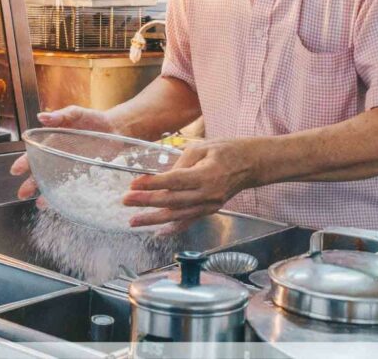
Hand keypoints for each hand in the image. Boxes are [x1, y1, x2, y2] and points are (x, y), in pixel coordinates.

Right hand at [10, 106, 118, 199]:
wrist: (115, 128)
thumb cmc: (93, 119)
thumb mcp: (76, 114)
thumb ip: (60, 116)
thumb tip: (41, 117)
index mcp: (53, 142)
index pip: (34, 153)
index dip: (24, 162)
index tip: (16, 171)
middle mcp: (59, 157)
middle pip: (41, 172)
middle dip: (31, 183)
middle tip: (22, 194)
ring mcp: (71, 167)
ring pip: (54, 182)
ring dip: (46, 193)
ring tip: (40, 204)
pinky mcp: (85, 175)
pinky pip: (73, 187)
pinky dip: (67, 195)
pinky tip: (61, 203)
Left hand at [122, 138, 261, 228]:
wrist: (251, 164)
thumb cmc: (227, 150)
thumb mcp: (202, 147)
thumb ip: (181, 162)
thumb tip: (162, 177)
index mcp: (206, 175)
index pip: (173, 181)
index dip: (152, 184)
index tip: (133, 184)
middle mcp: (208, 194)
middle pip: (172, 201)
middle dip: (146, 202)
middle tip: (126, 201)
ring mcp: (210, 205)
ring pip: (177, 215)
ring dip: (153, 219)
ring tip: (133, 221)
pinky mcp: (210, 210)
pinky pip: (189, 222)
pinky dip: (173, 228)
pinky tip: (157, 232)